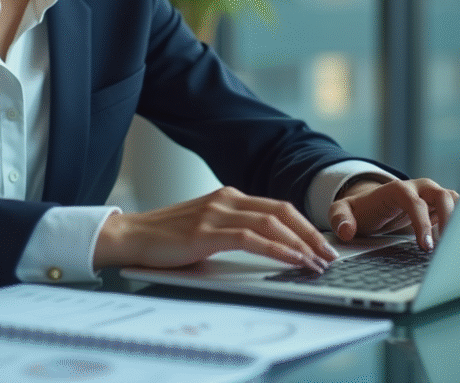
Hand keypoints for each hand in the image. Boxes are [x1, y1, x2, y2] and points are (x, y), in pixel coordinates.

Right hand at [93, 186, 338, 271]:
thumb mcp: (206, 228)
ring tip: (317, 262)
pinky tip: (293, 260)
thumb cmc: (167, 239)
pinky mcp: (208, 231)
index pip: (277, 206)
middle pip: (282, 211)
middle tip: (329, 255)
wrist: (131, 236)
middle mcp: (226, 199)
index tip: (322, 244)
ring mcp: (217, 213)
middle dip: (310, 234)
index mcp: (228, 197)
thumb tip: (268, 247)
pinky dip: (279, 249)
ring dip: (300, 244)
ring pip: (272, 223)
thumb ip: (233, 230)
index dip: (304, 225)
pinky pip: (253, 238)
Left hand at [329, 178, 458, 251]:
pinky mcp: (440, 206)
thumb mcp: (342, 212)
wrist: (373, 207)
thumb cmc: (361, 211)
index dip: (421, 222)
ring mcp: (431, 195)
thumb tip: (346, 231)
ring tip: (455, 246)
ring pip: (455, 200)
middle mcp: (419, 188)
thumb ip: (340, 219)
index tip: (425, 244)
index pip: (413, 201)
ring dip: (459, 220)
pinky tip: (456, 243)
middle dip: (448, 219)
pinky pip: (459, 209)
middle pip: (442, 196)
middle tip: (445, 248)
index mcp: (397, 189)